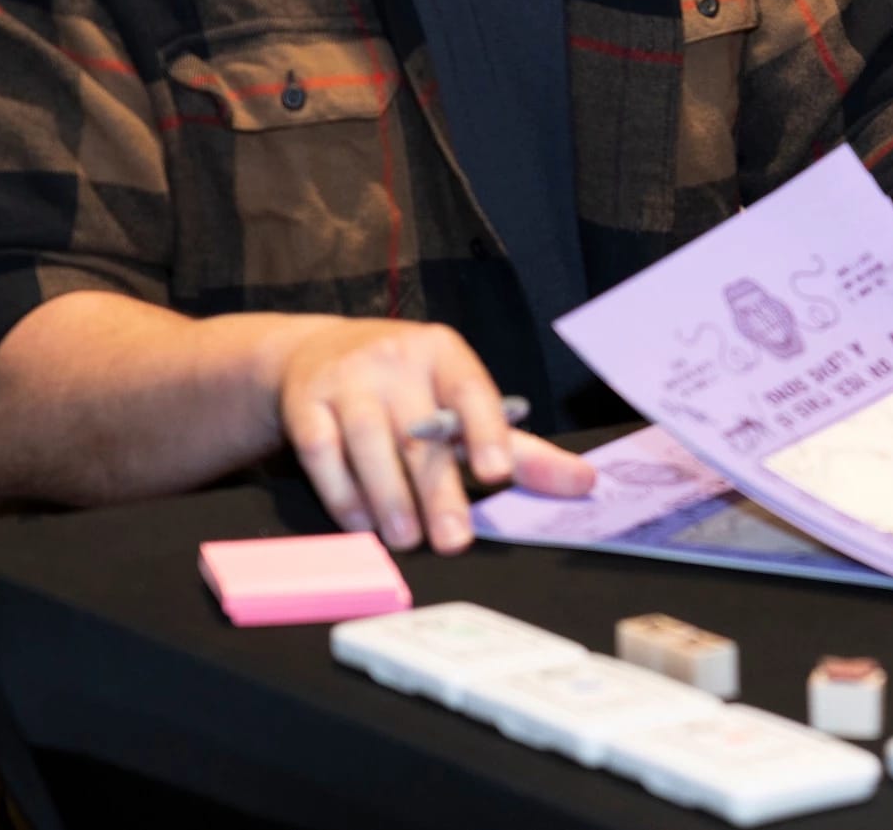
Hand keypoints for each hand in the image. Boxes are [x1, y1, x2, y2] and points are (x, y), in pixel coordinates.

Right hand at [271, 318, 593, 553]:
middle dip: (437, 490)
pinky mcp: (304, 403)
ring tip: (407, 540)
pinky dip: (342, 492)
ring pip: (367, 440)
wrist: (317, 352)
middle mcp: (394, 359)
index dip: (485, 430)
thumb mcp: (463, 406)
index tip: (497, 473)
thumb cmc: (410, 390)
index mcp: (443, 352)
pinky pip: (320, 451)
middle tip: (454, 540)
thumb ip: (521, 449)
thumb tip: (587, 484)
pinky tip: (362, 524)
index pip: (470, 389)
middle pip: (419, 430)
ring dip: (387, 496)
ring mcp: (345, 378)